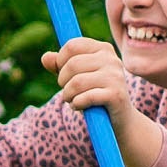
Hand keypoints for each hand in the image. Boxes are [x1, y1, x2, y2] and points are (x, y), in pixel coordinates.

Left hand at [44, 37, 162, 166]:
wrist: (120, 120)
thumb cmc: (95, 94)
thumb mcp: (76, 76)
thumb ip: (59, 65)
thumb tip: (45, 58)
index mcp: (103, 49)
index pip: (72, 46)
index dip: (60, 61)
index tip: (63, 73)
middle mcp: (112, 59)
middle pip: (72, 64)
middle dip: (62, 81)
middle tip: (67, 91)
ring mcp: (116, 77)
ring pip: (77, 82)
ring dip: (67, 95)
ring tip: (71, 100)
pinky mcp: (116, 95)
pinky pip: (85, 97)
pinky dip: (76, 104)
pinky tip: (79, 106)